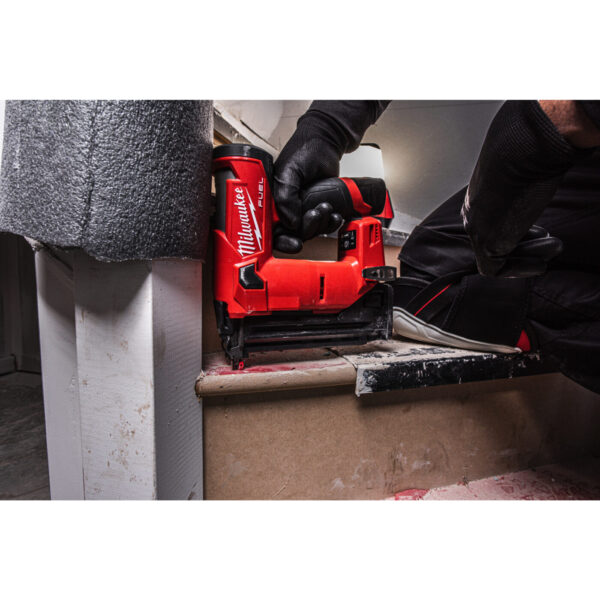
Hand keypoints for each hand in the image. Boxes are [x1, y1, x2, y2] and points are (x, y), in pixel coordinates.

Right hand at [272, 101, 389, 252]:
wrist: (327, 142)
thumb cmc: (304, 149)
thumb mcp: (288, 172)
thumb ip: (284, 197)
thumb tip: (290, 223)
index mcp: (269, 199)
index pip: (269, 229)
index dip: (280, 240)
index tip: (294, 242)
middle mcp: (283, 206)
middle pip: (290, 234)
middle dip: (305, 231)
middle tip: (314, 216)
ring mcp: (300, 208)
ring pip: (307, 231)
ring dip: (319, 225)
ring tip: (325, 207)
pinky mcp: (315, 208)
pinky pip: (320, 225)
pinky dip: (328, 224)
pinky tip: (333, 215)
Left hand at [462, 101, 587, 276]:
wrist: (525, 149)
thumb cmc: (530, 146)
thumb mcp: (526, 165)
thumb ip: (530, 174)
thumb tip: (563, 154)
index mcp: (480, 193)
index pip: (490, 221)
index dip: (516, 229)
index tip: (540, 232)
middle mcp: (473, 212)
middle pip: (489, 240)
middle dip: (520, 245)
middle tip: (547, 240)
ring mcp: (477, 229)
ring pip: (494, 255)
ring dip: (526, 256)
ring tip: (553, 247)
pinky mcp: (487, 242)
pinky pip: (496, 268)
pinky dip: (521, 268)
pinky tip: (542, 263)